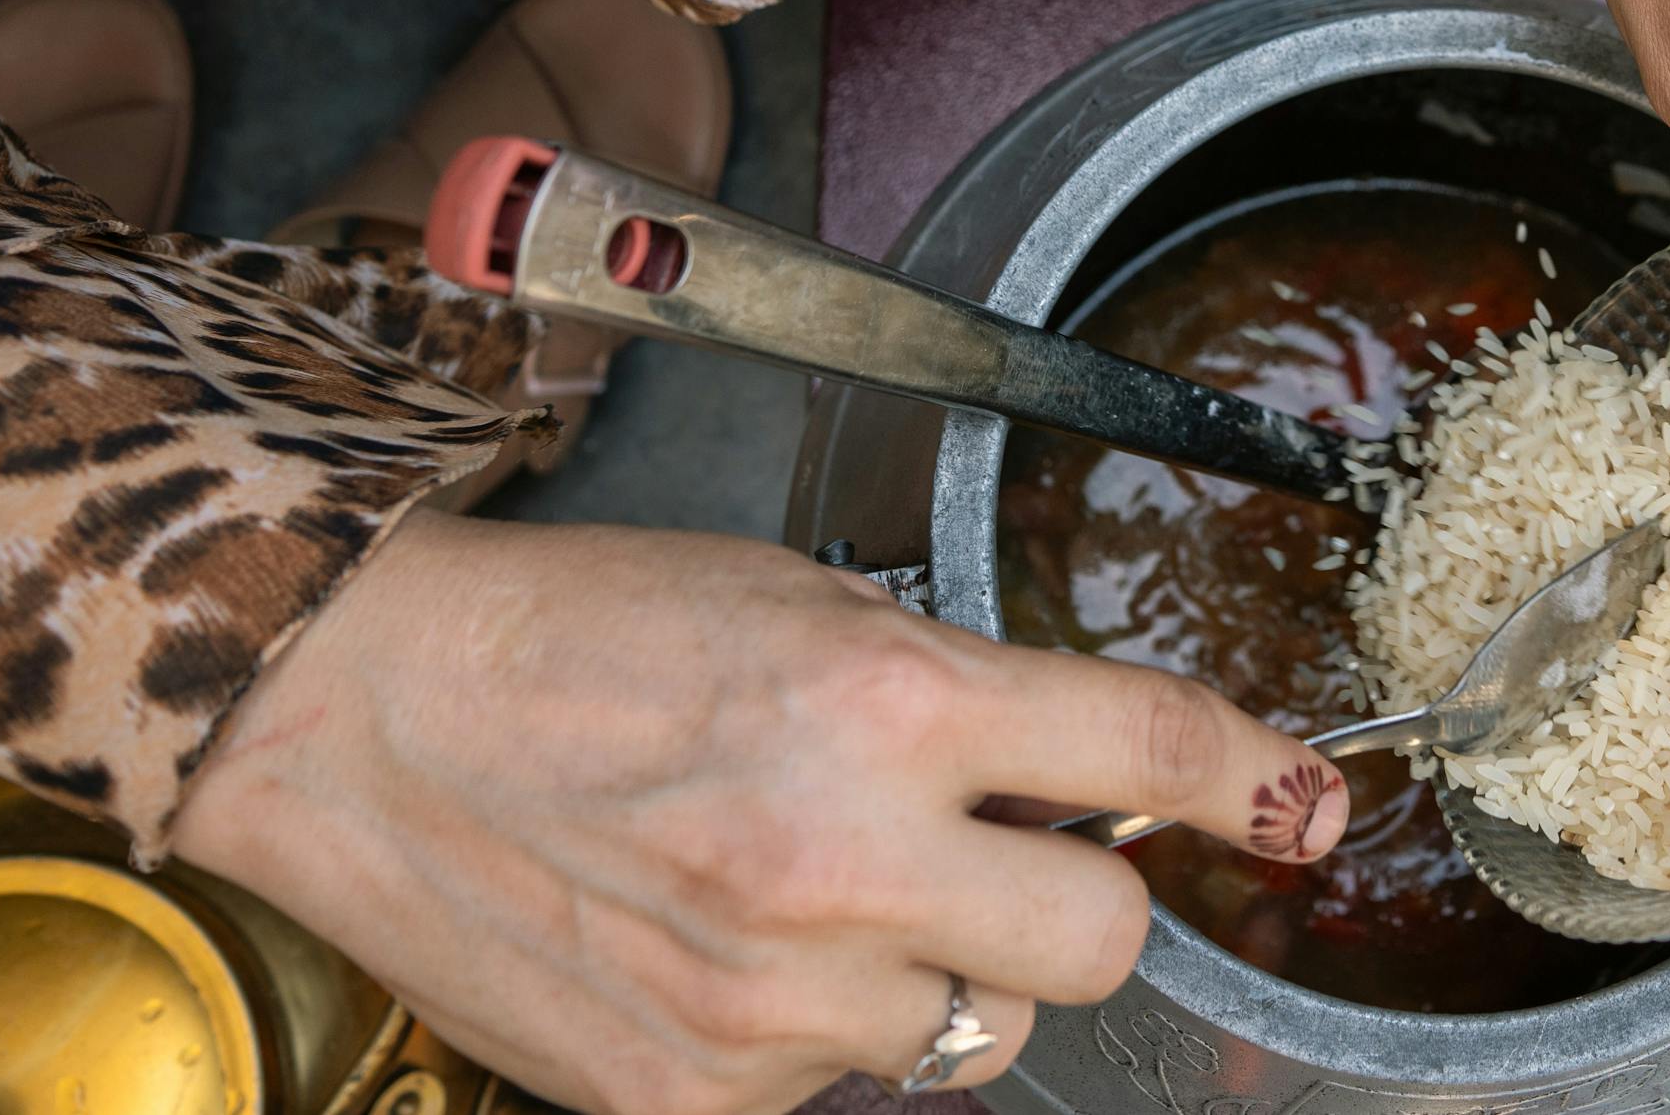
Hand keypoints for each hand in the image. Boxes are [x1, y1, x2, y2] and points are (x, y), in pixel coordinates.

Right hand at [172, 513, 1347, 1113]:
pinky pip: (838, 1086)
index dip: (1259, 779)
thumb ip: (962, 698)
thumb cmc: (580, 638)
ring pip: (973, 1030)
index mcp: (888, 703)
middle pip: (1106, 938)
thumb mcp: (806, 604)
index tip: (1310, 804)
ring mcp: (772, 1002)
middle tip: (995, 851)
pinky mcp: (696, 1098)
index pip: (1151, 746)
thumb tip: (1096, 776)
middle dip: (1078, 895)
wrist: (360, 725)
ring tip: (803, 891)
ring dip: (931, 968)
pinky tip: (717, 948)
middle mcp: (847, 861)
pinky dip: (809, 1029)